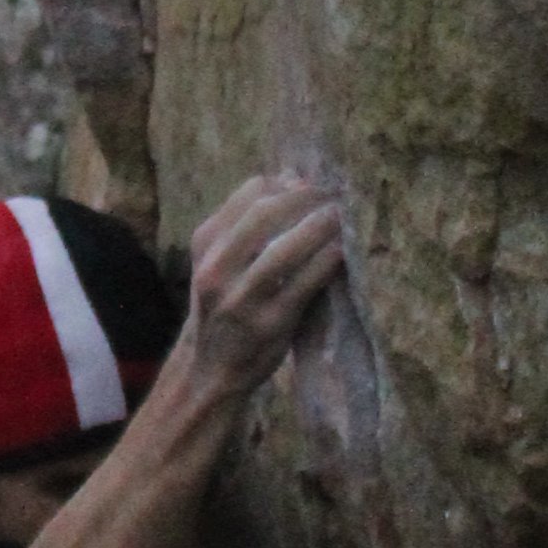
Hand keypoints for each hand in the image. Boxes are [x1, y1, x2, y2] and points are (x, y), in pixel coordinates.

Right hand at [171, 169, 345, 416]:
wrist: (209, 368)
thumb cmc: (222, 307)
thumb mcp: (218, 262)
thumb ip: (246, 225)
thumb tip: (292, 179)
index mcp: (205, 243)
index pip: (249, 193)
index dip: (286, 184)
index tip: (311, 184)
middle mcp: (217, 267)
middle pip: (266, 213)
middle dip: (306, 199)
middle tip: (334, 196)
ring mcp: (242, 297)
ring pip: (286, 248)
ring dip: (320, 226)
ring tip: (342, 217)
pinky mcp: (270, 322)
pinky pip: (305, 282)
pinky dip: (327, 261)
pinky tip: (342, 251)